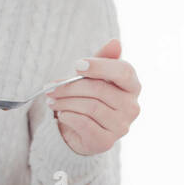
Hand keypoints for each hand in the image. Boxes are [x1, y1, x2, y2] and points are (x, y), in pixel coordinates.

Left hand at [44, 38, 140, 155]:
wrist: (81, 131)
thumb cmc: (89, 97)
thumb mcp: (93, 75)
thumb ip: (102, 59)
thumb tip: (115, 42)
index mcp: (132, 86)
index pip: (124, 72)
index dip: (100, 66)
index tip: (76, 65)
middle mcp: (132, 107)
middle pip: (100, 90)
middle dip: (71, 86)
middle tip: (50, 87)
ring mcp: (122, 126)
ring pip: (90, 107)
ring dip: (65, 102)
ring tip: (51, 100)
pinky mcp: (107, 141)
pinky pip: (85, 124)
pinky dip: (69, 116)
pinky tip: (61, 114)